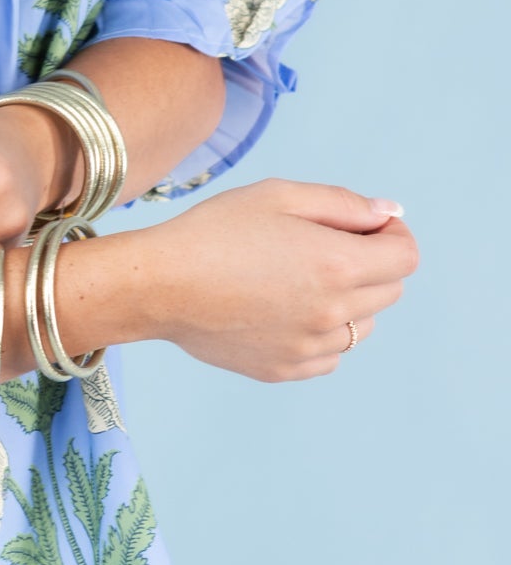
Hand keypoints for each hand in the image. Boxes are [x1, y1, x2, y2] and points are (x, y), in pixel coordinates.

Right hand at [86, 178, 418, 380]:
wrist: (159, 286)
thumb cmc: (214, 231)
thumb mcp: (278, 195)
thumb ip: (343, 204)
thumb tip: (389, 215)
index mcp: (336, 264)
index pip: (405, 257)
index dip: (392, 235)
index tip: (365, 226)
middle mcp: (332, 313)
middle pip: (390, 291)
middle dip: (372, 263)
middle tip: (325, 245)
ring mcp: (311, 347)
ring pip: (363, 326)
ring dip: (350, 301)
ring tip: (299, 279)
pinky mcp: (286, 369)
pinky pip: (331, 354)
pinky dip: (322, 333)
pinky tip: (284, 309)